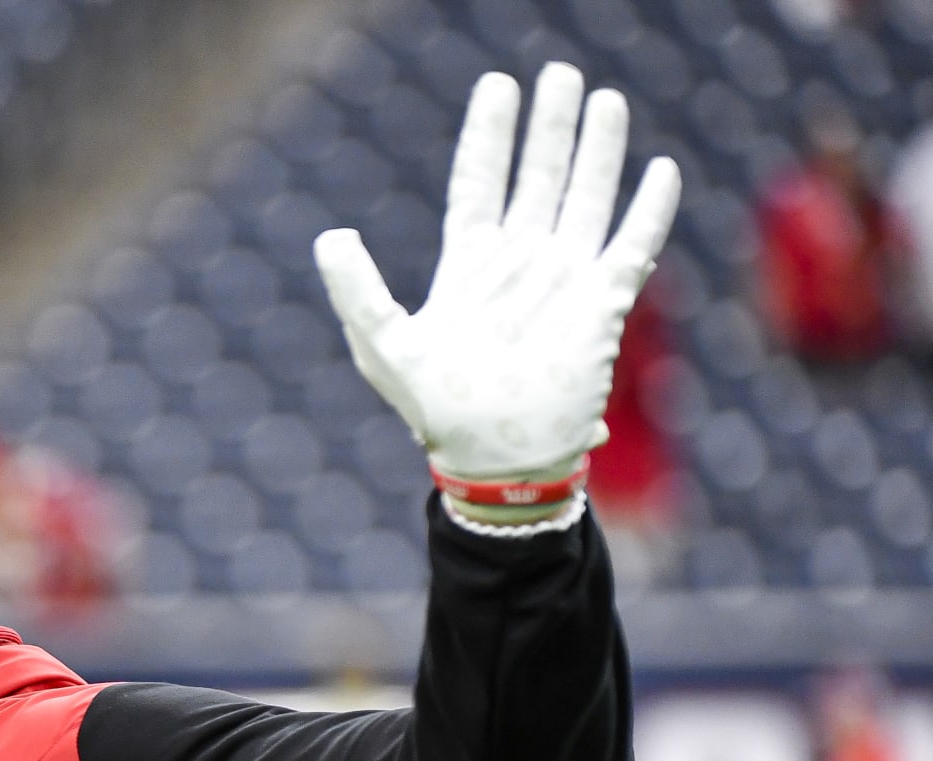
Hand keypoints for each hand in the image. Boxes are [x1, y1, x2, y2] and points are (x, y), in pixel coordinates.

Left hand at [313, 62, 681, 486]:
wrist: (497, 459)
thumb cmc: (437, 410)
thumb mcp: (383, 346)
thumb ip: (356, 290)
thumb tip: (330, 235)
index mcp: (468, 267)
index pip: (479, 183)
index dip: (488, 136)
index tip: (497, 85)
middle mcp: (519, 264)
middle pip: (537, 178)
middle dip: (548, 127)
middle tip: (558, 73)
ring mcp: (564, 280)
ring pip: (584, 198)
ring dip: (596, 150)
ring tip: (605, 98)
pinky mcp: (603, 305)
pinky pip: (632, 246)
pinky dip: (647, 210)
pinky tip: (658, 170)